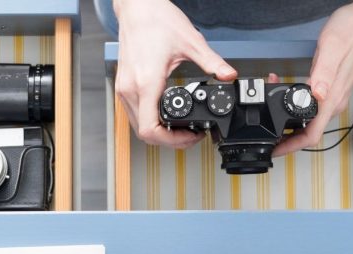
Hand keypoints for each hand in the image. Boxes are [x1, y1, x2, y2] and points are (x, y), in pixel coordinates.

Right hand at [114, 0, 237, 148]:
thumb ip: (212, 62)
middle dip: (168, 140)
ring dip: (158, 133)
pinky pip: (133, 113)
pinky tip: (165, 116)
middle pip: (144, 133)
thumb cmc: (157, 20)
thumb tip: (228, 75)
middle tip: (189, 136)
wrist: (137, 7)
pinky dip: (149, 120)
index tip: (189, 136)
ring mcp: (124, 88)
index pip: (150, 129)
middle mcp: (131, 89)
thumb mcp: (192, 42)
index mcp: (147, 82)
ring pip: (137, 126)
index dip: (172, 141)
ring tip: (179, 128)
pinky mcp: (123, 84)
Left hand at [274, 0, 352, 156]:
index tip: (274, 151)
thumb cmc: (352, 30)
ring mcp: (334, 95)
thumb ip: (323, 73)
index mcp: (332, 97)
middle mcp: (334, 101)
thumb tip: (317, 95)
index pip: (312, 135)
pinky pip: (313, 106)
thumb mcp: (332, 48)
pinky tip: (286, 92)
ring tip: (270, 104)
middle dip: (285, 134)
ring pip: (310, 120)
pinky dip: (295, 105)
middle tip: (266, 127)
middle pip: (308, 132)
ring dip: (289, 120)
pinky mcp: (332, 88)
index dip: (291, 147)